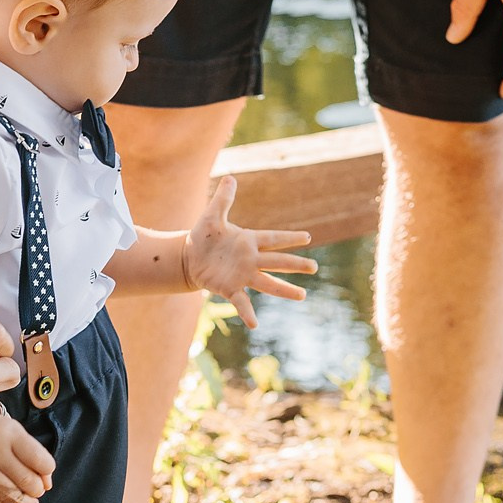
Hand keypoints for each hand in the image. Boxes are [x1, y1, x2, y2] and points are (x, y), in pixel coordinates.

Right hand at [0, 409, 55, 502]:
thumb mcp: (16, 432)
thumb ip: (35, 456)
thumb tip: (48, 485)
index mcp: (10, 435)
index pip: (41, 462)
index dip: (47, 470)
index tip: (44, 469)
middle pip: (28, 482)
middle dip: (37, 488)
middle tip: (35, 486)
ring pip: (13, 498)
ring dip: (26, 501)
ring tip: (28, 498)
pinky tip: (10, 500)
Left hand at [184, 176, 316, 323]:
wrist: (188, 257)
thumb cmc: (203, 236)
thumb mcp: (212, 215)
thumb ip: (224, 198)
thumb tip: (231, 177)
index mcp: (249, 241)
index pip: (274, 238)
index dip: (289, 237)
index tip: (307, 237)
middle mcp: (250, 259)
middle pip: (277, 261)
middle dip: (296, 264)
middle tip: (314, 267)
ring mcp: (242, 275)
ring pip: (268, 283)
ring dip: (284, 290)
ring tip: (302, 296)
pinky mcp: (230, 288)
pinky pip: (242, 302)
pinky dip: (248, 313)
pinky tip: (255, 324)